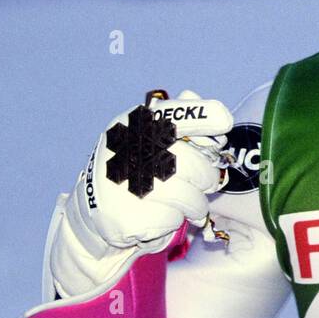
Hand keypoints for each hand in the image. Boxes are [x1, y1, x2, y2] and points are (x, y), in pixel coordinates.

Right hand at [51, 91, 233, 295]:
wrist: (94, 214)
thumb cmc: (133, 170)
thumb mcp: (146, 138)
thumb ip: (175, 119)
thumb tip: (194, 97)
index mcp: (133, 126)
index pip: (174, 114)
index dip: (204, 116)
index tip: (224, 123)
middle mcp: (127, 152)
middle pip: (192, 163)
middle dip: (207, 177)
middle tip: (207, 182)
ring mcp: (124, 187)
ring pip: (188, 196)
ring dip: (196, 204)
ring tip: (190, 204)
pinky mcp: (127, 218)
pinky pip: (173, 219)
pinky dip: (175, 220)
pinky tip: (162, 215)